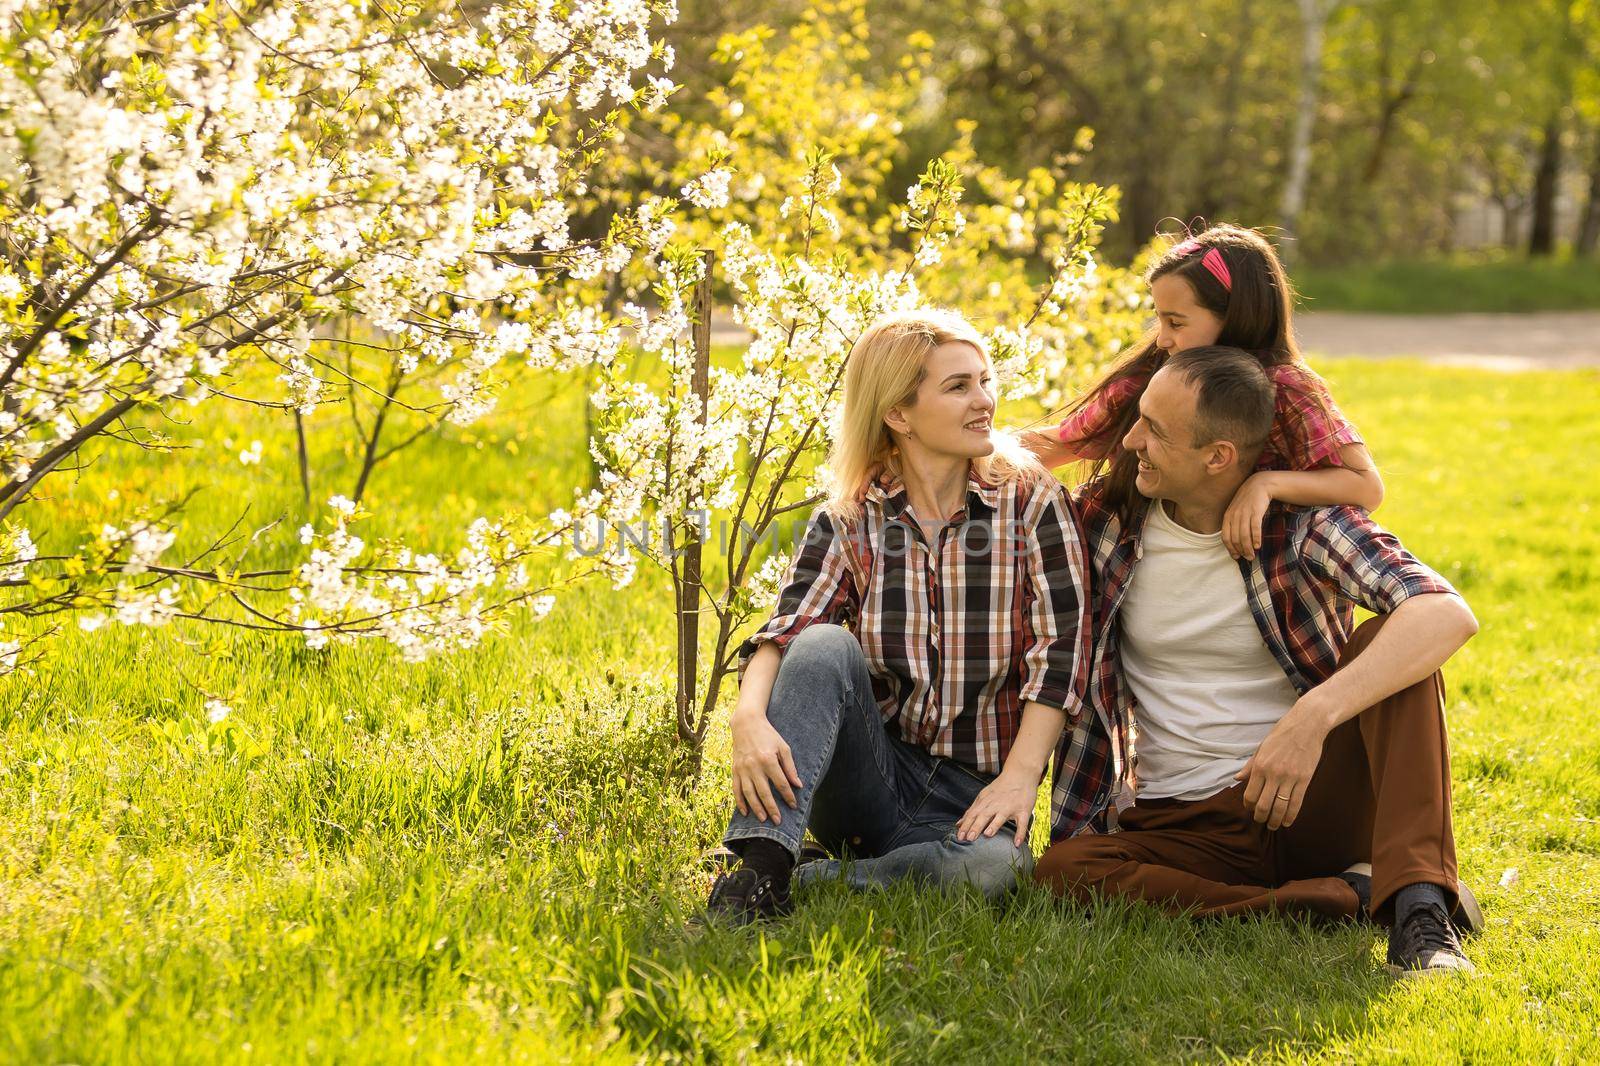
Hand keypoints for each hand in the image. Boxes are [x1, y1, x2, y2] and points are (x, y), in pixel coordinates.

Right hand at [729, 708, 802, 824]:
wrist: (746, 724)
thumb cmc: (768, 735)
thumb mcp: (783, 747)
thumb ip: (790, 767)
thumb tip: (798, 785)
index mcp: (768, 760)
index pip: (781, 783)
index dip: (788, 796)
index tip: (794, 806)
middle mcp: (754, 766)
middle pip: (764, 792)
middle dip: (772, 808)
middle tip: (778, 821)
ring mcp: (742, 769)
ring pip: (749, 793)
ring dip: (756, 808)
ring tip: (763, 819)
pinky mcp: (735, 769)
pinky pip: (736, 789)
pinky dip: (740, 801)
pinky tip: (746, 812)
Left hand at [956, 770, 1037, 846]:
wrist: (1020, 774)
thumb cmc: (1001, 788)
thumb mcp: (984, 796)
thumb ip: (972, 810)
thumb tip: (959, 824)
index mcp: (985, 801)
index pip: (973, 814)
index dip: (966, 825)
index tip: (959, 837)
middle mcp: (996, 804)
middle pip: (984, 816)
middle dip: (976, 826)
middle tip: (969, 838)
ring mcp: (1010, 807)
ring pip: (1001, 817)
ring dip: (994, 825)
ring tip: (987, 834)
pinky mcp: (1023, 811)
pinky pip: (1022, 823)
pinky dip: (1020, 833)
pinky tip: (1017, 843)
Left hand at [1222, 472, 1275, 559]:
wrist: (1259, 485)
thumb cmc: (1248, 501)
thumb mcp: (1236, 511)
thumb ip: (1234, 524)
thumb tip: (1236, 542)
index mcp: (1227, 516)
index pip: (1225, 536)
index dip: (1230, 548)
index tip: (1236, 557)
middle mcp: (1234, 515)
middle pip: (1235, 538)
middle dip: (1241, 551)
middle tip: (1247, 558)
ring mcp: (1245, 513)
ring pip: (1244, 535)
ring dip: (1248, 548)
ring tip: (1252, 556)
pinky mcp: (1256, 511)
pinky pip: (1255, 527)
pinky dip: (1256, 538)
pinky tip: (1258, 546)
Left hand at [1234, 701, 1330, 828]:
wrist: (1307, 725)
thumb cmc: (1282, 734)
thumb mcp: (1261, 747)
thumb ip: (1250, 766)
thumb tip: (1236, 779)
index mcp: (1260, 765)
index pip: (1250, 794)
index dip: (1248, 806)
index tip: (1249, 809)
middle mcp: (1274, 774)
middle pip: (1264, 805)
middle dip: (1260, 817)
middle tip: (1260, 822)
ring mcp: (1291, 778)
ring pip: (1280, 807)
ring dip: (1275, 821)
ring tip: (1273, 826)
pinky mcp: (1305, 779)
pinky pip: (1297, 803)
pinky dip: (1291, 815)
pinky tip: (1287, 822)